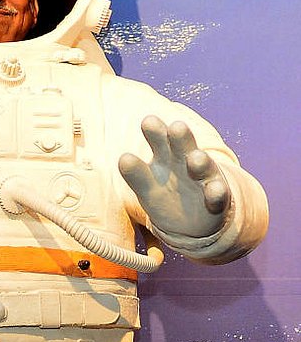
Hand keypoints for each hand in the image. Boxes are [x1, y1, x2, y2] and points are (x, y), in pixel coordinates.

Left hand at [118, 115, 230, 240]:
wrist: (192, 219)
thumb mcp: (147, 186)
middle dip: (180, 137)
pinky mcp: (217, 197)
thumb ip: (135, 173)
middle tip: (176, 127)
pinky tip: (214, 190)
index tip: (148, 121)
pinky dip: (216, 192)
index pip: (160, 140)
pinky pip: (217, 194)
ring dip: (200, 162)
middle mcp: (186, 162)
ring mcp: (203, 178)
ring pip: (203, 167)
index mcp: (165, 156)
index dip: (155, 132)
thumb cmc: (165, 194)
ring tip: (195, 158)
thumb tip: (123, 159)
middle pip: (183, 146)